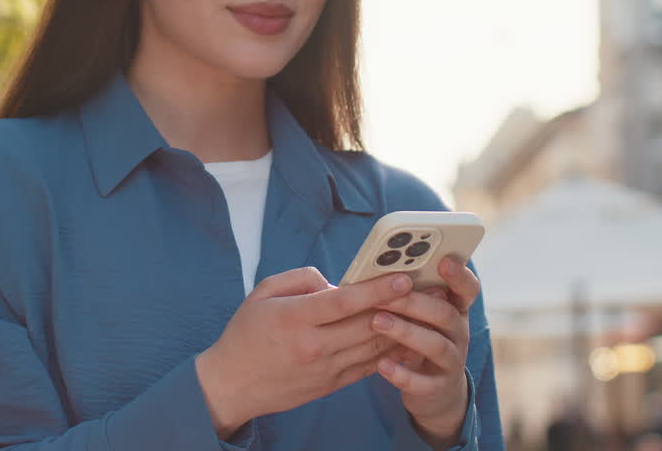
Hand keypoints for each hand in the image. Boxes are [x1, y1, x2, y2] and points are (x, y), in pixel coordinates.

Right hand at [195, 266, 412, 437]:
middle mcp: (313, 346)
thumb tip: (335, 283)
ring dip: (403, 328)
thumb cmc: (246, 333)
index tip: (403, 277)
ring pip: (373, 346)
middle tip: (428, 290)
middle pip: (366, 324)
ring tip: (426, 311)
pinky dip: (391, 352)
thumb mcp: (263, 293)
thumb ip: (301, 279)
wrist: (233, 384)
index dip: (376, 289)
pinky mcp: (331, 384)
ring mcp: (325, 369)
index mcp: (294, 318)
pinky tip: (409, 338)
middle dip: (400, 306)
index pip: (343, 302)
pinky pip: (369, 367)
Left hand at [373, 257, 480, 447]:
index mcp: (455, 309)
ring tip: (377, 321)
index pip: (467, 288)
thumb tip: (377, 269)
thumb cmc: (421, 339)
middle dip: (414, 302)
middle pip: (444, 313)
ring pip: (435, 345)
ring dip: (406, 332)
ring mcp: (452, 361)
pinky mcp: (438, 388)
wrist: (435, 392)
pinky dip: (402, 374)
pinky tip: (381, 365)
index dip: (459, 275)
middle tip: (384, 295)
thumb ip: (409, 294)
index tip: (444, 261)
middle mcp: (459, 333)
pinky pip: (423, 382)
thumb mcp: (421, 316)